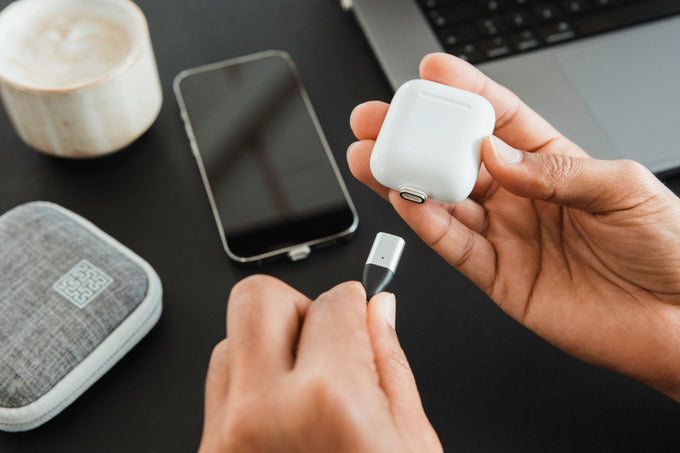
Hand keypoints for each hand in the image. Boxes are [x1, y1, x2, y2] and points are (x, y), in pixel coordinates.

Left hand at [200, 275, 441, 451]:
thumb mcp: (411, 443)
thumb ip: (390, 364)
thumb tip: (379, 312)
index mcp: (327, 401)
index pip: (335, 303)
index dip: (357, 303)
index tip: (361, 313)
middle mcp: (261, 412)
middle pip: (256, 297)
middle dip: (298, 305)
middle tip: (325, 339)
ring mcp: (224, 436)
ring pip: (230, 340)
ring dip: (270, 349)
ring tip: (306, 390)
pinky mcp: (207, 452)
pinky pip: (220, 389)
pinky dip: (252, 387)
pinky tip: (287, 415)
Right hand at [347, 52, 679, 400]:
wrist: (677, 322)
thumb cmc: (668, 250)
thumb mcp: (622, 188)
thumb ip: (554, 171)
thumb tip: (493, 154)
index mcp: (553, 165)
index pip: (499, 120)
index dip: (464, 93)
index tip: (431, 74)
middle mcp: (521, 199)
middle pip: (455, 160)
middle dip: (415, 137)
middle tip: (380, 119)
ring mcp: (507, 237)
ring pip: (443, 201)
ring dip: (405, 178)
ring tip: (372, 157)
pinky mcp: (498, 277)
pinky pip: (453, 246)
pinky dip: (425, 224)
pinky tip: (405, 199)